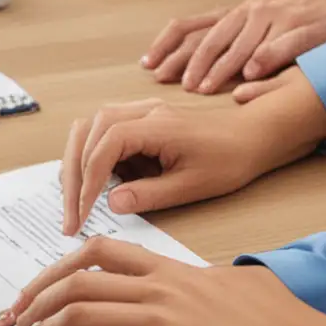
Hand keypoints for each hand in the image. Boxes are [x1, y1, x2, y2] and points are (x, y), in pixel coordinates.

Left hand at [0, 241, 325, 325]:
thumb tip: (185, 284)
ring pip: (81, 317)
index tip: (37, 287)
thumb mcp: (229, 284)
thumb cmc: (271, 319)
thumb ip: (197, 280)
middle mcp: (159, 294)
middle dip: (38, 301)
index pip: (103, 253)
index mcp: (171, 271)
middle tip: (16, 322)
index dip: (61, 267)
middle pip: (80, 283)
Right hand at [57, 83, 325, 229]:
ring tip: (77, 200)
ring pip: (94, 125)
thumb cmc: (229, 160)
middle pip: (90, 129)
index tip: (80, 215)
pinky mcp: (146, 121)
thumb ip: (149, 195)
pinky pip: (108, 131)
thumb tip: (110, 203)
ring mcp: (145, 112)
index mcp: (158, 124)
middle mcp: (146, 110)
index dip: (88, 181)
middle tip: (70, 214)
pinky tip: (100, 184)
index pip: (106, 145)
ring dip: (80, 161)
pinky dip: (95, 155)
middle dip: (74, 172)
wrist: (255, 135)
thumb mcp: (191, 186)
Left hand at [140, 0, 325, 93]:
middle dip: (188, 62)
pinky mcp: (310, 27)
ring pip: (244, 42)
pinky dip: (267, 59)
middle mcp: (258, 10)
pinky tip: (252, 75)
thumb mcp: (266, 13)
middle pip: (214, 36)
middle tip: (171, 85)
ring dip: (220, 66)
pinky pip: (285, 44)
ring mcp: (283, 17)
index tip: (150, 67)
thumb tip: (196, 63)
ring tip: (201, 88)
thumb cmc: (309, 5)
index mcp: (244, 10)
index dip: (170, 45)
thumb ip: (236, 34)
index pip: (196, 25)